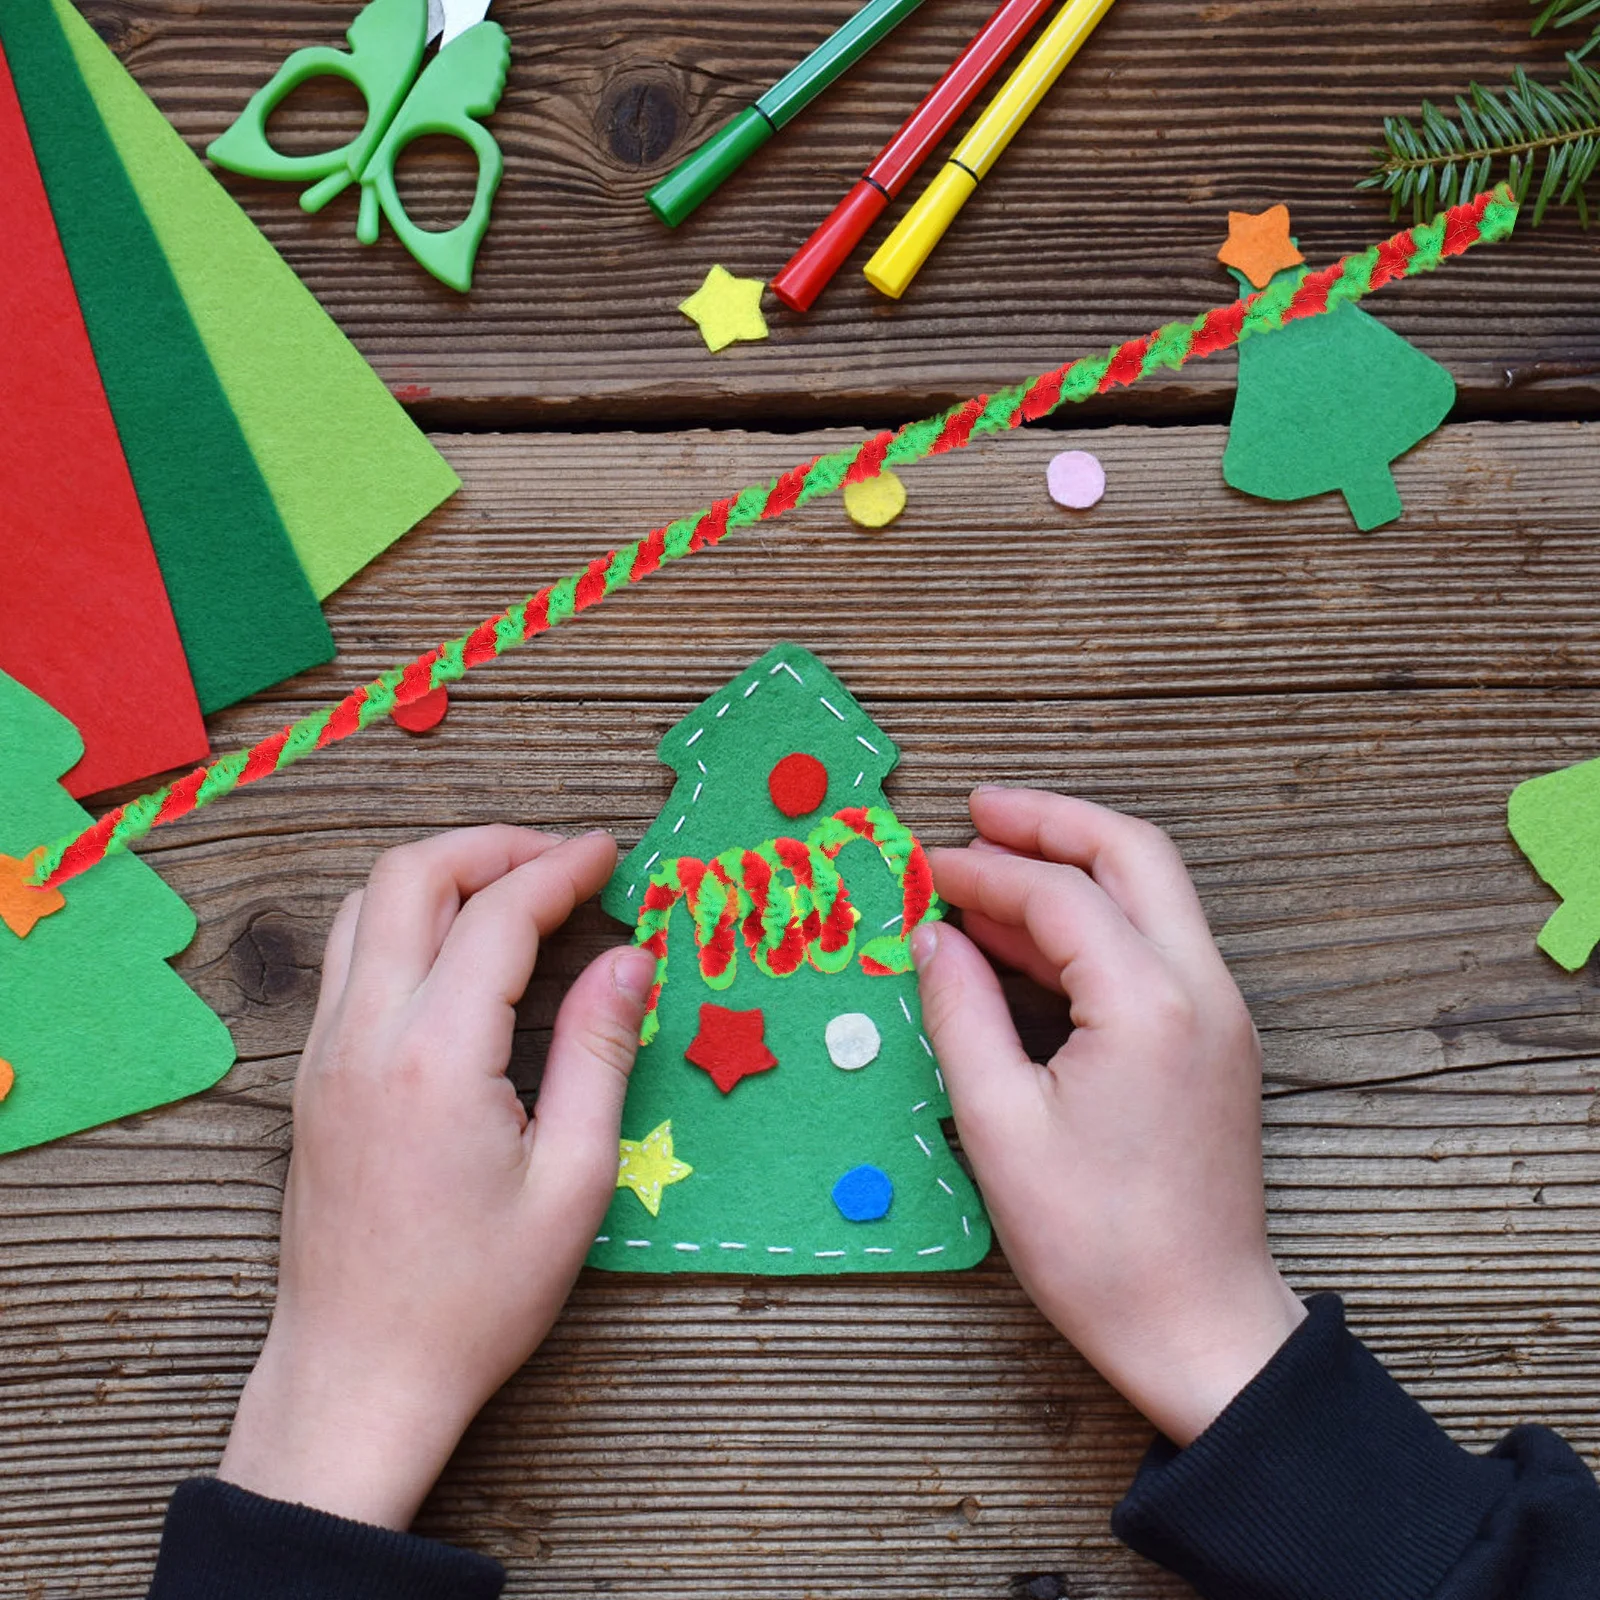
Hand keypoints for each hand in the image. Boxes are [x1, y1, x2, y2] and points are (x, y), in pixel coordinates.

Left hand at [219, 827, 655, 1527]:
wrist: (357, 1376)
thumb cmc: (476, 1297)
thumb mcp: (572, 1180)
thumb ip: (600, 1051)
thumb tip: (631, 959)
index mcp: (435, 1058)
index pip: (498, 914)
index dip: (562, 869)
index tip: (613, 855)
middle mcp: (364, 1035)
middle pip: (412, 875)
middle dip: (493, 845)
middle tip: (564, 862)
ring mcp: (324, 1052)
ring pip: (368, 904)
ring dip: (444, 875)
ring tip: (516, 894)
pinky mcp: (311, 1077)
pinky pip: (352, 955)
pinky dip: (410, 920)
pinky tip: (462, 954)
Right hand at [913, 788, 1304, 1446]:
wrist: (1198, 1327)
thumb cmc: (1095, 1244)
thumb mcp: (1000, 1126)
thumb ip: (960, 1013)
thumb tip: (931, 936)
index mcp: (1149, 1004)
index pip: (1059, 896)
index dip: (980, 873)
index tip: (918, 872)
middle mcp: (1201, 988)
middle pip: (1132, 853)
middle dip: (1050, 822)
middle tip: (976, 812)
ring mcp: (1218, 1012)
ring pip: (1151, 891)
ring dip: (1073, 868)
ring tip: (985, 877)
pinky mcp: (1214, 1041)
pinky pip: (1154, 944)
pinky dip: (1093, 921)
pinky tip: (1027, 943)